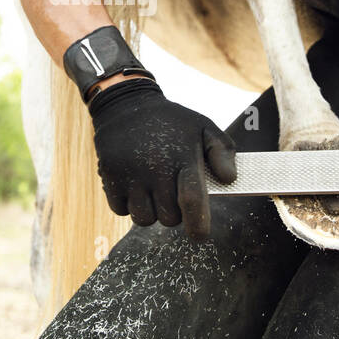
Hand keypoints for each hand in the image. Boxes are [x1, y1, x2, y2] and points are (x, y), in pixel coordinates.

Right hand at [87, 77, 236, 238]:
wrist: (126, 104)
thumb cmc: (171, 121)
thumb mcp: (204, 126)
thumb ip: (223, 152)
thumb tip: (229, 180)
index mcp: (183, 157)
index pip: (192, 201)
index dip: (198, 225)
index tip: (199, 234)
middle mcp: (155, 168)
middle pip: (169, 218)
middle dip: (174, 212)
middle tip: (172, 190)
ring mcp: (130, 174)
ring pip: (144, 219)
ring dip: (150, 211)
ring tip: (153, 188)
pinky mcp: (109, 177)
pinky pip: (121, 211)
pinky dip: (128, 204)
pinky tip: (134, 184)